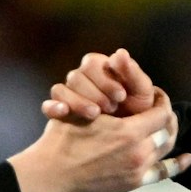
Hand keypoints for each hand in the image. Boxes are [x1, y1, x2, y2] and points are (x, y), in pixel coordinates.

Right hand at [9, 89, 189, 191]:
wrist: (54, 170)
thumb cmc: (65, 136)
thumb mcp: (89, 111)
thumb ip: (111, 103)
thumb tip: (127, 89)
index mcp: (129, 131)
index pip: (161, 112)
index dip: (162, 100)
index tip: (158, 94)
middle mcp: (140, 151)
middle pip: (167, 130)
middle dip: (167, 117)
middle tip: (162, 109)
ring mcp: (139, 168)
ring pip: (166, 148)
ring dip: (169, 135)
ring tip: (167, 126)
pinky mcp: (136, 182)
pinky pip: (164, 173)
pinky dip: (179, 164)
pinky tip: (188, 157)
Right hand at [42, 49, 159, 121]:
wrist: (127, 139)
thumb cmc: (139, 111)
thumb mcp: (142, 93)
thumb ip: (134, 74)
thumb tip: (121, 52)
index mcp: (100, 68)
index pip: (91, 62)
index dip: (106, 79)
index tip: (122, 96)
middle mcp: (82, 79)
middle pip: (75, 76)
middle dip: (96, 93)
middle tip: (112, 108)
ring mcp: (68, 95)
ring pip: (60, 89)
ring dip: (79, 101)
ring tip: (95, 114)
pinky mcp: (60, 111)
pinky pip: (48, 106)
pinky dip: (54, 108)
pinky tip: (64, 112)